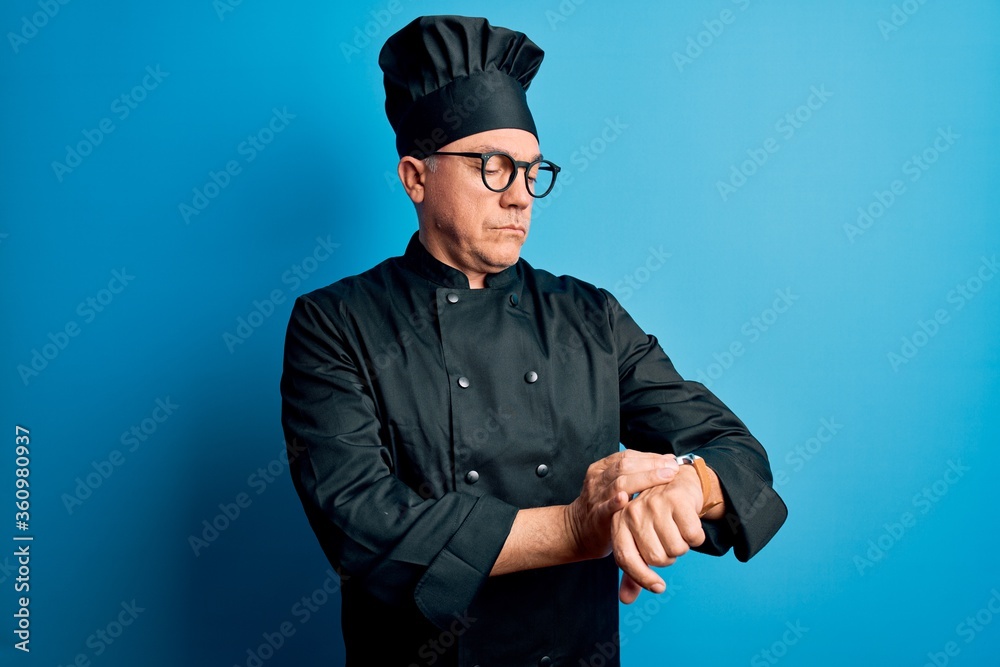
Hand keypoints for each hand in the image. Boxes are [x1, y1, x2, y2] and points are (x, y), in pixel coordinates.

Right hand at [564, 450, 678, 561]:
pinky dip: (615, 502)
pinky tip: (626, 499)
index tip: (671, 461)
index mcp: (602, 468)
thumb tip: (668, 460)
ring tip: (665, 478)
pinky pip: (605, 507)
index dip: (651, 457)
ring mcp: (595, 497)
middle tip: (672, 469)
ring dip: (644, 479)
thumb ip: (638, 472)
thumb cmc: (604, 506)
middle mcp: (598, 479)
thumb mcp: (617, 484)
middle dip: (652, 466)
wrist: (578, 530)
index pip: (628, 456)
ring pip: (618, 483)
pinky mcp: (596, 517)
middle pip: (625, 466)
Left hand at [612, 464, 706, 602]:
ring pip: (676, 548)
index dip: (641, 577)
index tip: (659, 587)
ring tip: (677, 530)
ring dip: (683, 546)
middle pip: (656, 558)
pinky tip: (690, 522)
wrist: (675, 483)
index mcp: (619, 524)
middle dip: (669, 557)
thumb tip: (626, 600)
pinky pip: (693, 535)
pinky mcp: (676, 498)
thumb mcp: (640, 541)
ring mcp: (654, 504)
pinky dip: (697, 536)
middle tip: (669, 541)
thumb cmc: (656, 519)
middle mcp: (632, 513)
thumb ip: (633, 571)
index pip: (625, 559)